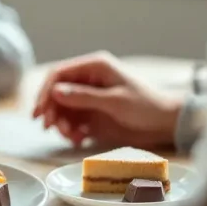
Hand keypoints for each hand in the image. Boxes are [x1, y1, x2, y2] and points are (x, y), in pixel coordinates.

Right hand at [33, 52, 182, 148]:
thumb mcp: (115, 101)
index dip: (45, 91)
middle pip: (57, 91)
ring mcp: (89, 96)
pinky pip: (72, 120)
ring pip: (62, 108)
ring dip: (60, 123)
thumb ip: (84, 96)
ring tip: (71, 137)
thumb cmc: (146, 106)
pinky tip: (78, 139)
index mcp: (94, 66)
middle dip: (51, 110)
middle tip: (49, 127)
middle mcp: (88, 79)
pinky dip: (71, 130)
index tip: (40, 111)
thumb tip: (55, 91)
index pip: (59, 73)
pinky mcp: (92, 112)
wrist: (167, 123)